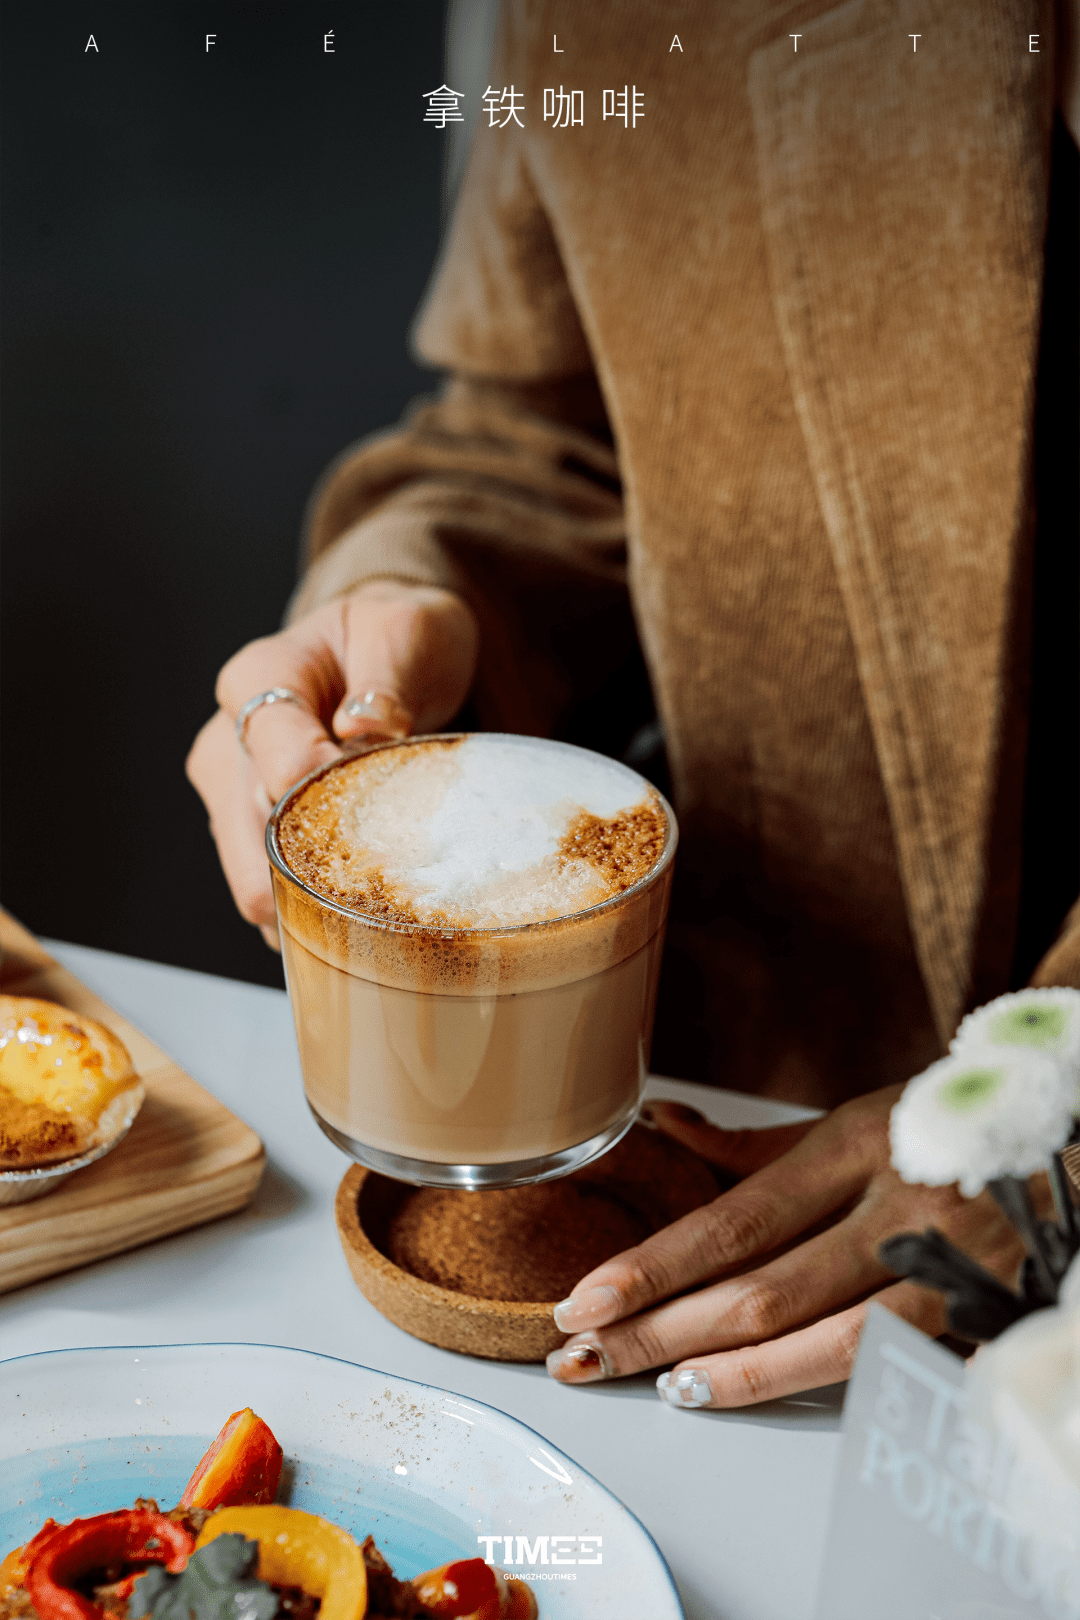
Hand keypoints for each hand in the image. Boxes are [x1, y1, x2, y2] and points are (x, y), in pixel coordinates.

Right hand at [186, 582, 478, 947]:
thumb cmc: (392, 639)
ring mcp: (230, 793)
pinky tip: (357, 900)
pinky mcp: (247, 832)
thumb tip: (363, 727)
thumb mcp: (406, 632)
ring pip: (252, 881)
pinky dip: (311, 905)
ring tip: (376, 888)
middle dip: (319, 869)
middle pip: (251, 841)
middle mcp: (227, 740)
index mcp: (259, 678)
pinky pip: (270, 891)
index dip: (333, 799)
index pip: (278, 762)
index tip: (382, 804)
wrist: (385, 655)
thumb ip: (386, 678)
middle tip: (388, 871)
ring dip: (313, 896)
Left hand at [545, 1088, 1026, 1406]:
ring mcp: (940, 1263)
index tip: (584, 1298)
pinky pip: (882, 1363)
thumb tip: (661, 1123)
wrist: (1061, 1132)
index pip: (734, 1219)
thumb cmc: (939, 1128)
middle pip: (761, 1287)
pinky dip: (805, 1382)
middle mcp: (892, 1203)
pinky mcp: (976, 1311)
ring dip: (726, 1372)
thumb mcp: (850, 1116)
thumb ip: (752, 1143)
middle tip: (584, 1357)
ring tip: (655, 1385)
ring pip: (820, 1338)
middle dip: (662, 1330)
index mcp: (850, 1144)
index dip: (653, 1266)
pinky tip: (743, 1391)